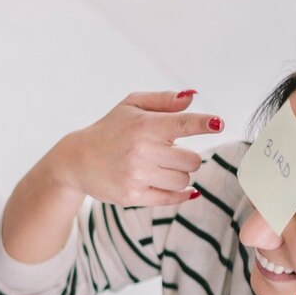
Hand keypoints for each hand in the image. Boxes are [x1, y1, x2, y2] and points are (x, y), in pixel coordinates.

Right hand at [48, 89, 218, 207]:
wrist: (76, 160)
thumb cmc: (109, 129)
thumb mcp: (131, 105)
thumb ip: (164, 100)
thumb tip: (192, 97)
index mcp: (143, 126)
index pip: (183, 124)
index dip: (205, 123)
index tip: (219, 124)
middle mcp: (141, 152)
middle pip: (192, 159)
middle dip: (188, 156)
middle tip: (173, 152)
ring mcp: (137, 176)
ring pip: (184, 179)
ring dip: (181, 173)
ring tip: (164, 167)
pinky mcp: (133, 196)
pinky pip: (171, 198)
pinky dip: (181, 193)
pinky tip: (179, 186)